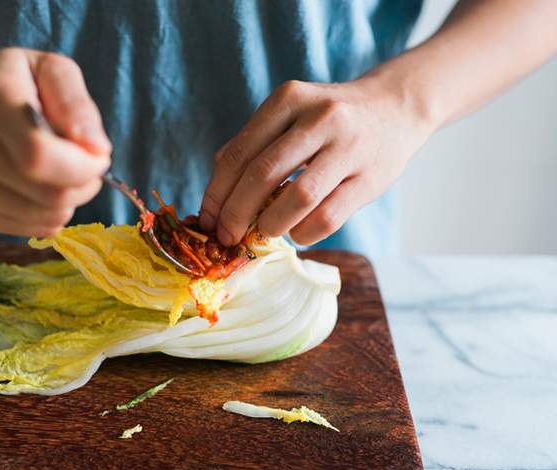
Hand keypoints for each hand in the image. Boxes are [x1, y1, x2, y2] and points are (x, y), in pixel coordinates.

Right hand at [0, 48, 110, 236]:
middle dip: (86, 184)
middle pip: (50, 195)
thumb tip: (99, 150)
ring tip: (61, 171)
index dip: (83, 165)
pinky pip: (32, 229)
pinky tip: (38, 185)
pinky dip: (49, 212)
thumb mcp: (46, 67)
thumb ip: (77, 103)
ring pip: (46, 217)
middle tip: (88, 164)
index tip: (98, 155)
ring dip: (70, 200)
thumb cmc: (5, 82)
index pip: (40, 155)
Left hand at [199, 77, 434, 245]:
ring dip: (271, 224)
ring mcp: (349, 147)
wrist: (395, 108)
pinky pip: (328, 216)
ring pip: (298, 197)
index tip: (207, 220)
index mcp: (289, 99)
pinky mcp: (371, 178)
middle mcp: (319, 117)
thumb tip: (216, 195)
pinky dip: (304, 232)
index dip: (217, 193)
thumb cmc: (328, 121)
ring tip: (263, 233)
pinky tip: (297, 233)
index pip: (240, 153)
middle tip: (226, 236)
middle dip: (236, 213)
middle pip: (263, 174)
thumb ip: (252, 145)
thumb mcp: (289, 116)